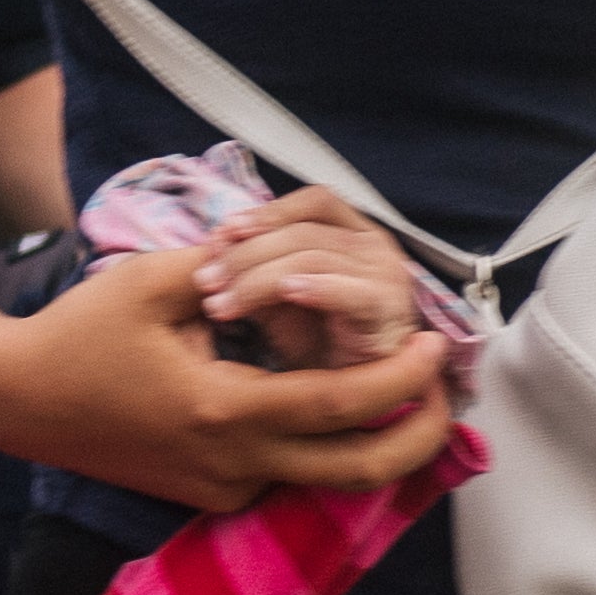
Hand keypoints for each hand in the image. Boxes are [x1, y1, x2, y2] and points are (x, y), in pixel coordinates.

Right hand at [0, 238, 449, 512]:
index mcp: (224, 411)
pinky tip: (329, 404)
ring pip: (323, 473)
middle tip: (451, 397)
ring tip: (405, 390)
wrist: (14, 400)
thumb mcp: (153, 281)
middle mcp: (232, 464)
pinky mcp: (210, 494)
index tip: (438, 342)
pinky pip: (283, 472)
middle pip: (359, 470)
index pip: (343, 404)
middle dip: (420, 439)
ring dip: (370, 438)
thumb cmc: (79, 333)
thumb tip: (292, 261)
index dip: (403, 378)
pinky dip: (317, 443)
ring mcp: (221, 488)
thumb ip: (231, 267)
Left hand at [189, 191, 425, 370]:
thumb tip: (212, 244)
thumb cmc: (318, 340)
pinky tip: (286, 293)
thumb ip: (252, 270)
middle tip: (205, 281)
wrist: (358, 391)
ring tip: (222, 305)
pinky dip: (315, 288)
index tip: (219, 235)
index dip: (266, 213)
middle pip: (303, 231)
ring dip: (259, 279)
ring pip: (314, 258)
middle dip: (246, 254)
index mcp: (351, 231)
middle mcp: (374, 245)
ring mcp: (386, 275)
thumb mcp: (277, 299)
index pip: (312, 203)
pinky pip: (349, 292)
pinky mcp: (389, 310)